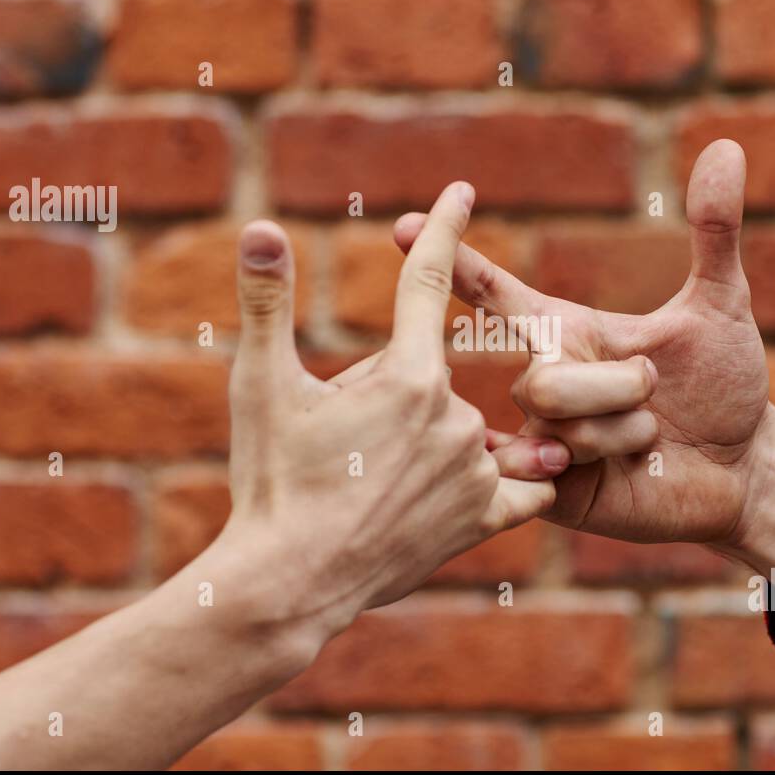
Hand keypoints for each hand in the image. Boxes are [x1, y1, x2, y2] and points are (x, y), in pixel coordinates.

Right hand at [202, 181, 556, 677]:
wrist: (289, 583)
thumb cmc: (270, 482)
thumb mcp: (259, 386)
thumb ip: (267, 303)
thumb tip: (258, 225)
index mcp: (405, 375)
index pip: (429, 281)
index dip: (443, 229)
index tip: (462, 191)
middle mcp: (454, 416)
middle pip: (427, 376)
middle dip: (387, 397)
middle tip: (340, 444)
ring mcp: (474, 471)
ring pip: (459, 432)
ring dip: (425, 443)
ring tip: (372, 485)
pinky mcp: (483, 518)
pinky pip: (516, 486)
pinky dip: (501, 482)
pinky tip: (466, 489)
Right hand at [394, 141, 774, 551]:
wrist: (742, 467)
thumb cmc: (723, 383)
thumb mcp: (720, 304)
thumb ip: (714, 230)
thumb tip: (726, 146)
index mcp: (565, 331)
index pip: (493, 293)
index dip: (452, 261)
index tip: (404, 227)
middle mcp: (543, 380)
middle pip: (544, 379)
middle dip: (618, 386)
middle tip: (657, 393)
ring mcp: (543, 437)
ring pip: (558, 423)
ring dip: (626, 427)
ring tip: (652, 435)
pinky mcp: (552, 489)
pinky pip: (556, 469)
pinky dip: (603, 461)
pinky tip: (618, 470)